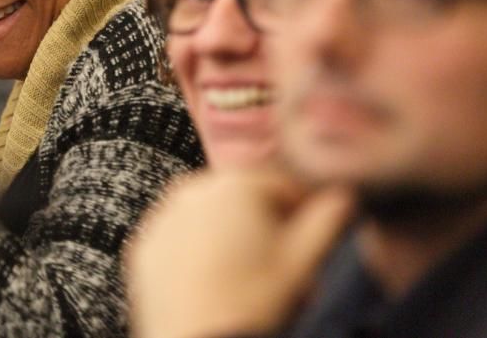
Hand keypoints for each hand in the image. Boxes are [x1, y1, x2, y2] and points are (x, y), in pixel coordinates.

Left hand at [125, 167, 352, 337]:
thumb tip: (344, 196)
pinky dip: (196, 252)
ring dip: (229, 233)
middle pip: (242, 197)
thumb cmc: (254, 303)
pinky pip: (179, 240)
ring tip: (248, 274)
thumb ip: (327, 220)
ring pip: (208, 217)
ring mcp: (162, 218)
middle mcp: (192, 189)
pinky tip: (214, 282)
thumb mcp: (303, 262)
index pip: (282, 183)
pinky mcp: (142, 249)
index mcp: (236, 184)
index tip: (316, 234)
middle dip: (264, 220)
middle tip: (281, 260)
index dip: (305, 208)